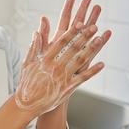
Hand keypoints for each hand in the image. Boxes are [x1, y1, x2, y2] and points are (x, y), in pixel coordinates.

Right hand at [15, 0, 110, 114]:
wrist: (27, 105)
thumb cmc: (26, 84)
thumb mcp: (26, 64)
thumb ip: (33, 48)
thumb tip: (36, 32)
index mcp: (45, 60)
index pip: (61, 42)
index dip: (72, 32)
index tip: (80, 24)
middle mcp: (55, 67)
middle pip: (73, 49)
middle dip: (85, 37)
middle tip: (94, 27)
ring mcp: (63, 78)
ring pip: (80, 61)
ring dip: (91, 49)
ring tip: (100, 40)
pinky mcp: (68, 89)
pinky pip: (83, 78)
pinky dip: (93, 71)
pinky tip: (101, 64)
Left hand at [37, 0, 109, 70]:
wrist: (46, 91)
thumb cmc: (40, 75)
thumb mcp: (37, 55)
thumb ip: (41, 38)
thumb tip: (42, 20)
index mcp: (58, 40)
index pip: (64, 19)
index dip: (68, 7)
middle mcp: (69, 43)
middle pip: (78, 22)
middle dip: (83, 8)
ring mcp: (77, 51)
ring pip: (86, 32)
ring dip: (92, 20)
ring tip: (98, 7)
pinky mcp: (83, 63)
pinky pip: (93, 50)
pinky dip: (100, 42)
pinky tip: (106, 33)